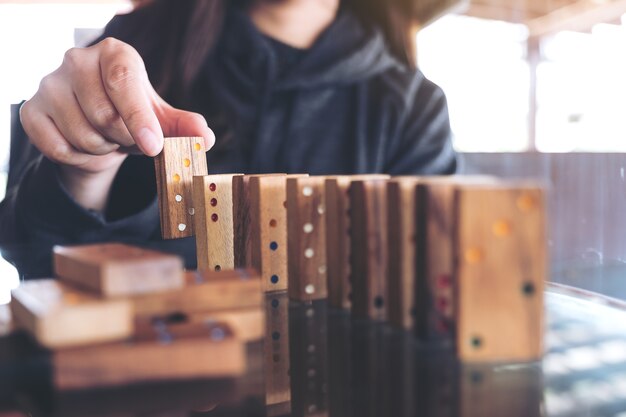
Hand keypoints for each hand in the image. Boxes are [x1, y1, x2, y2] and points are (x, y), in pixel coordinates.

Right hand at [20, 37, 214, 210]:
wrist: (96, 127)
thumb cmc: (132, 116)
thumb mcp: (162, 119)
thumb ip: (185, 126)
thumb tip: (205, 137)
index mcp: (114, 53)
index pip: (123, 81)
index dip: (139, 118)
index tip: (154, 146)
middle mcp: (76, 60)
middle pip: (104, 116)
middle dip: (124, 139)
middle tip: (129, 138)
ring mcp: (49, 85)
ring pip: (82, 136)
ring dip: (103, 150)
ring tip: (108, 139)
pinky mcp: (30, 112)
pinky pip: (59, 149)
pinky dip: (79, 158)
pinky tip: (85, 146)